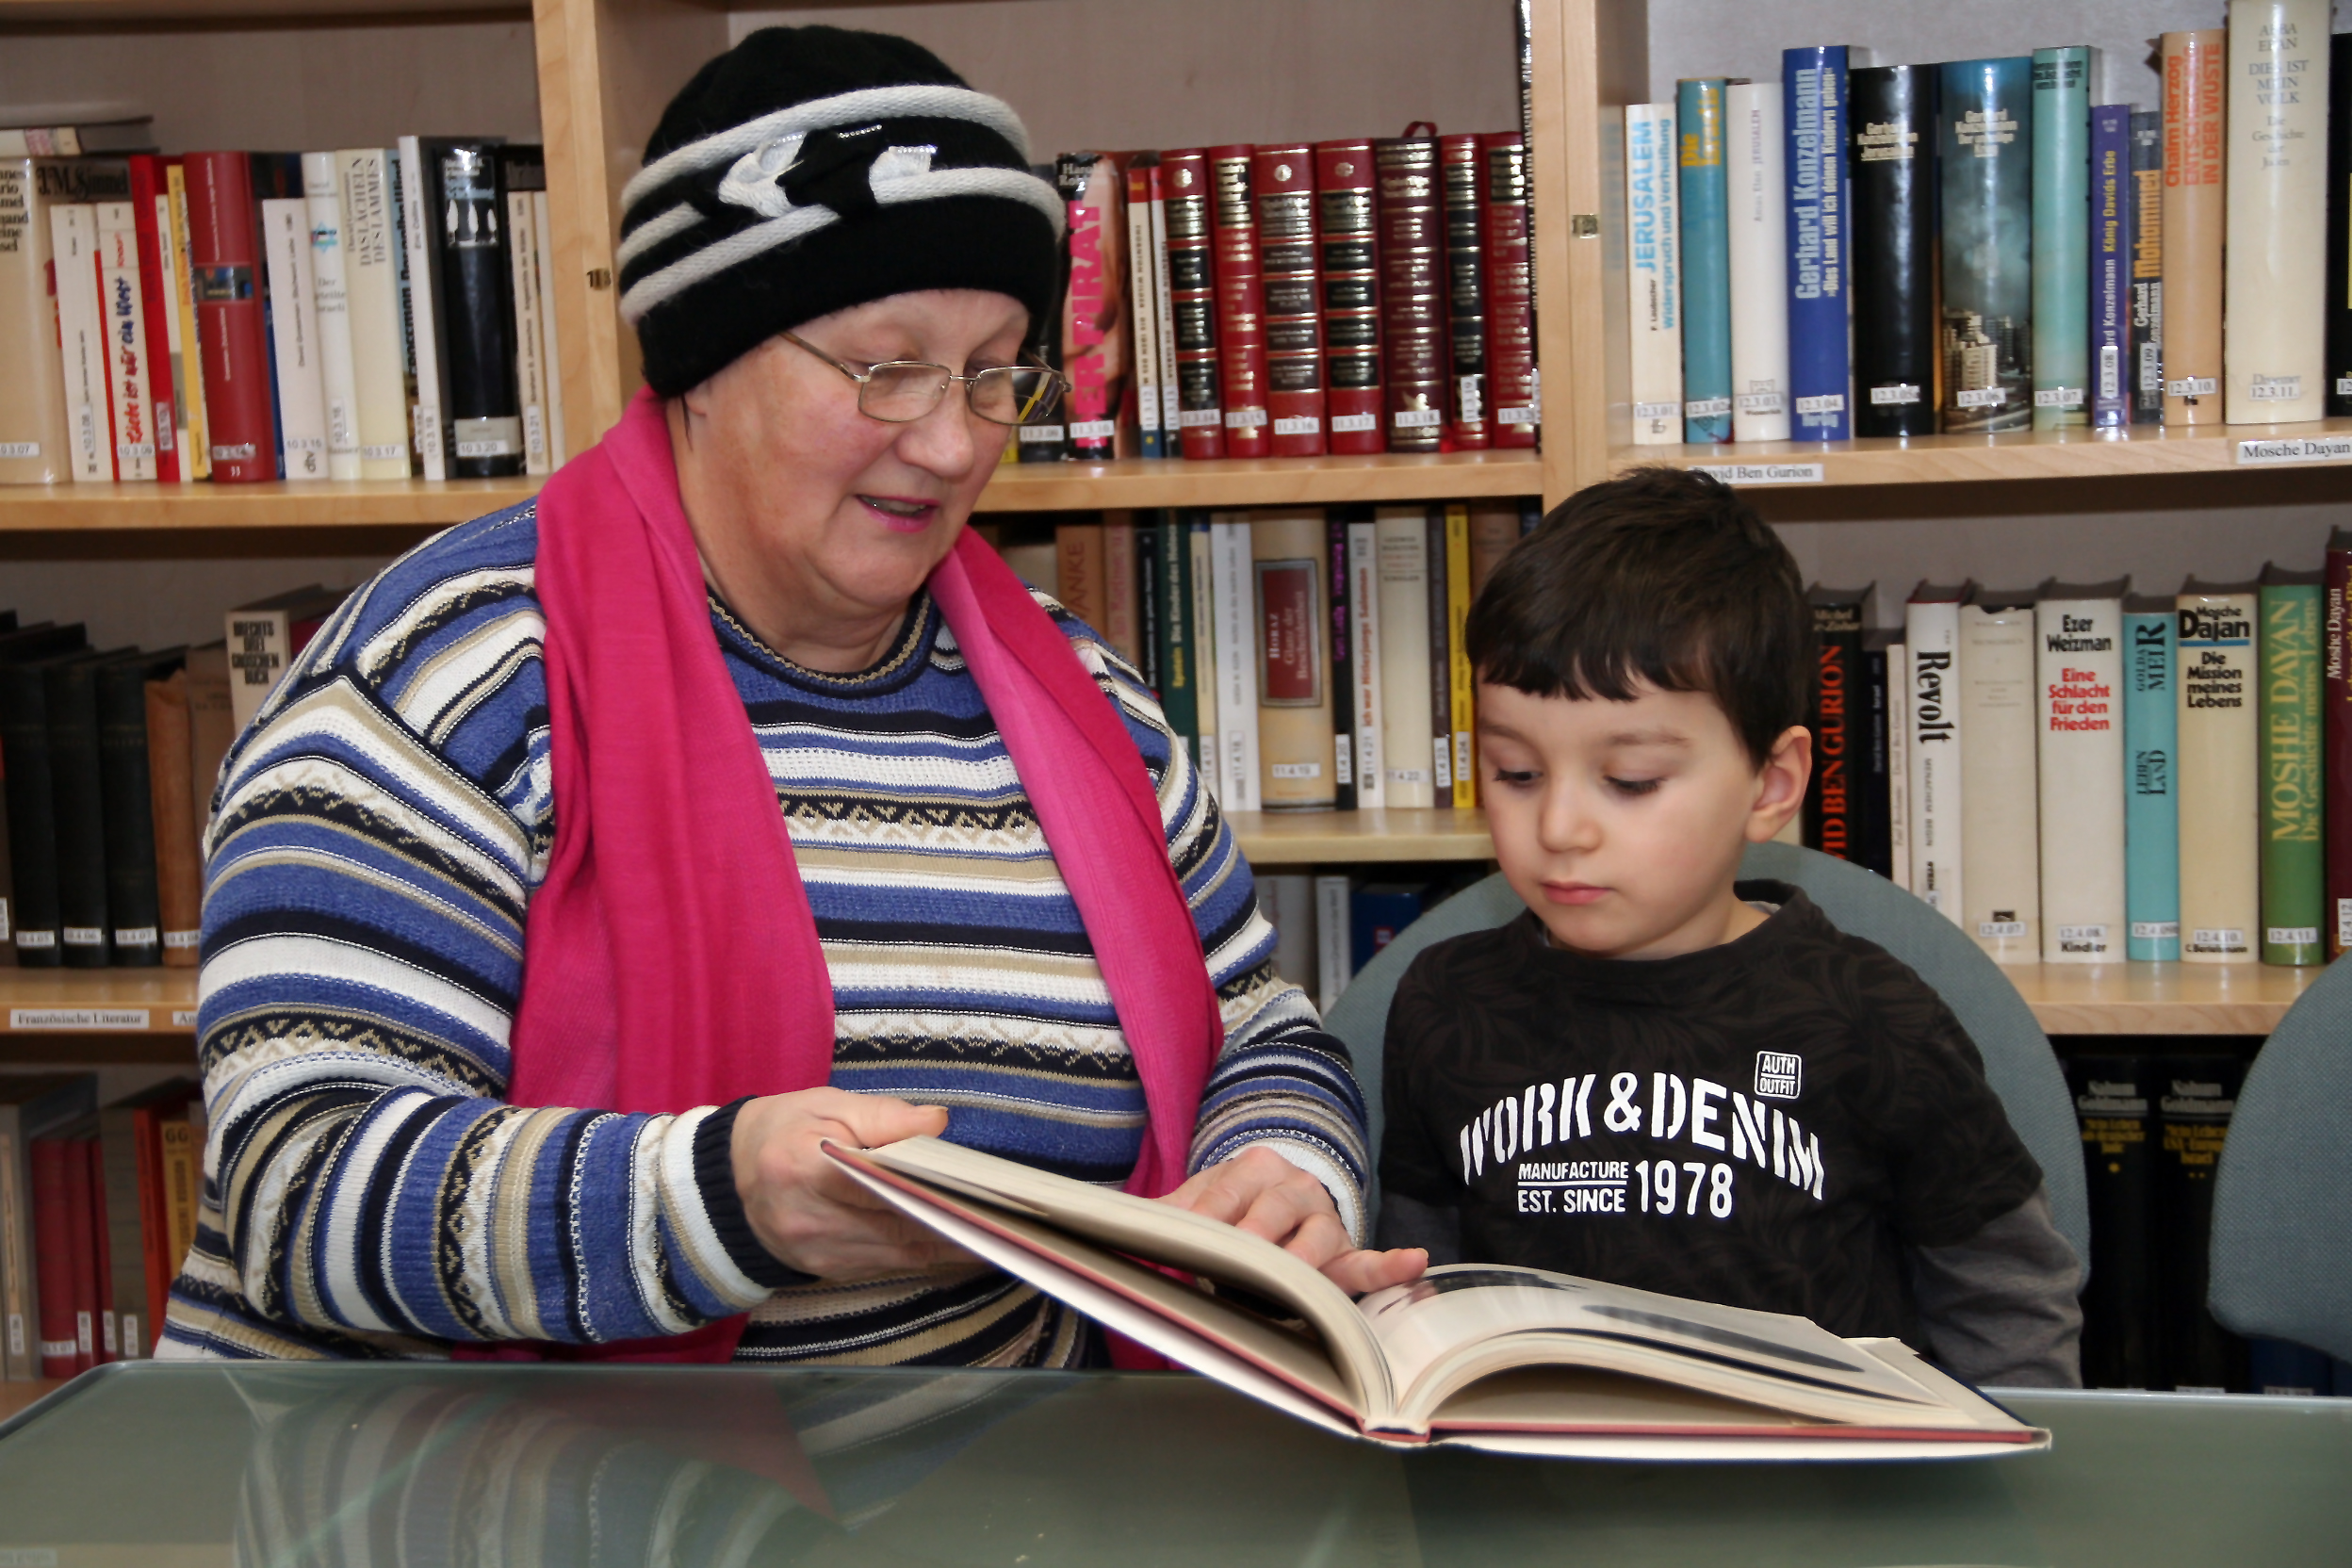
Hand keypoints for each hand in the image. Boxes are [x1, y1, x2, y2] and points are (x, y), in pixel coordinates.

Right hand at [729, 1088, 975, 1280]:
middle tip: (1005, 1213)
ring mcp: (818, 1254)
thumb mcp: (825, 1106)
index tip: (976, 1189)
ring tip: (996, 1228)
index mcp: (803, 1170)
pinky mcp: (829, 1272)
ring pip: (900, 1253)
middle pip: (897, 1225)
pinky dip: (925, 1252)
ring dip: (948, 1242)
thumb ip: (882, 1115)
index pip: (877, 1183)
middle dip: (953, 1220)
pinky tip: (960, 1241)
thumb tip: (936, 1122)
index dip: (930, 1189)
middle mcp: (809, 1222)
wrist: (727, 1182)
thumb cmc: (780, 1132)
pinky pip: (889, 1265)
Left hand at [1157, 1146, 1425, 1295]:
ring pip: (1318, 1238)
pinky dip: (1390, 1264)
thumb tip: (1128, 1225)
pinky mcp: (1344, 1253)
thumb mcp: (1201, 1202)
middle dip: (1254, 1237)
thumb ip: (1171, 1215)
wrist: (1277, 1198)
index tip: (1179, 1245)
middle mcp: (1295, 1187)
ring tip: (1293, 1275)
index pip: (1225, 1193)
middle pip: (1273, 1211)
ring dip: (1304, 1259)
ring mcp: (1324, 1220)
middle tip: (1237, 1260)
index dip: (1204, 1221)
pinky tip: (1412, 1261)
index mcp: (1253, 1168)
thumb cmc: (1233, 1207)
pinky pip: (1367, 1260)